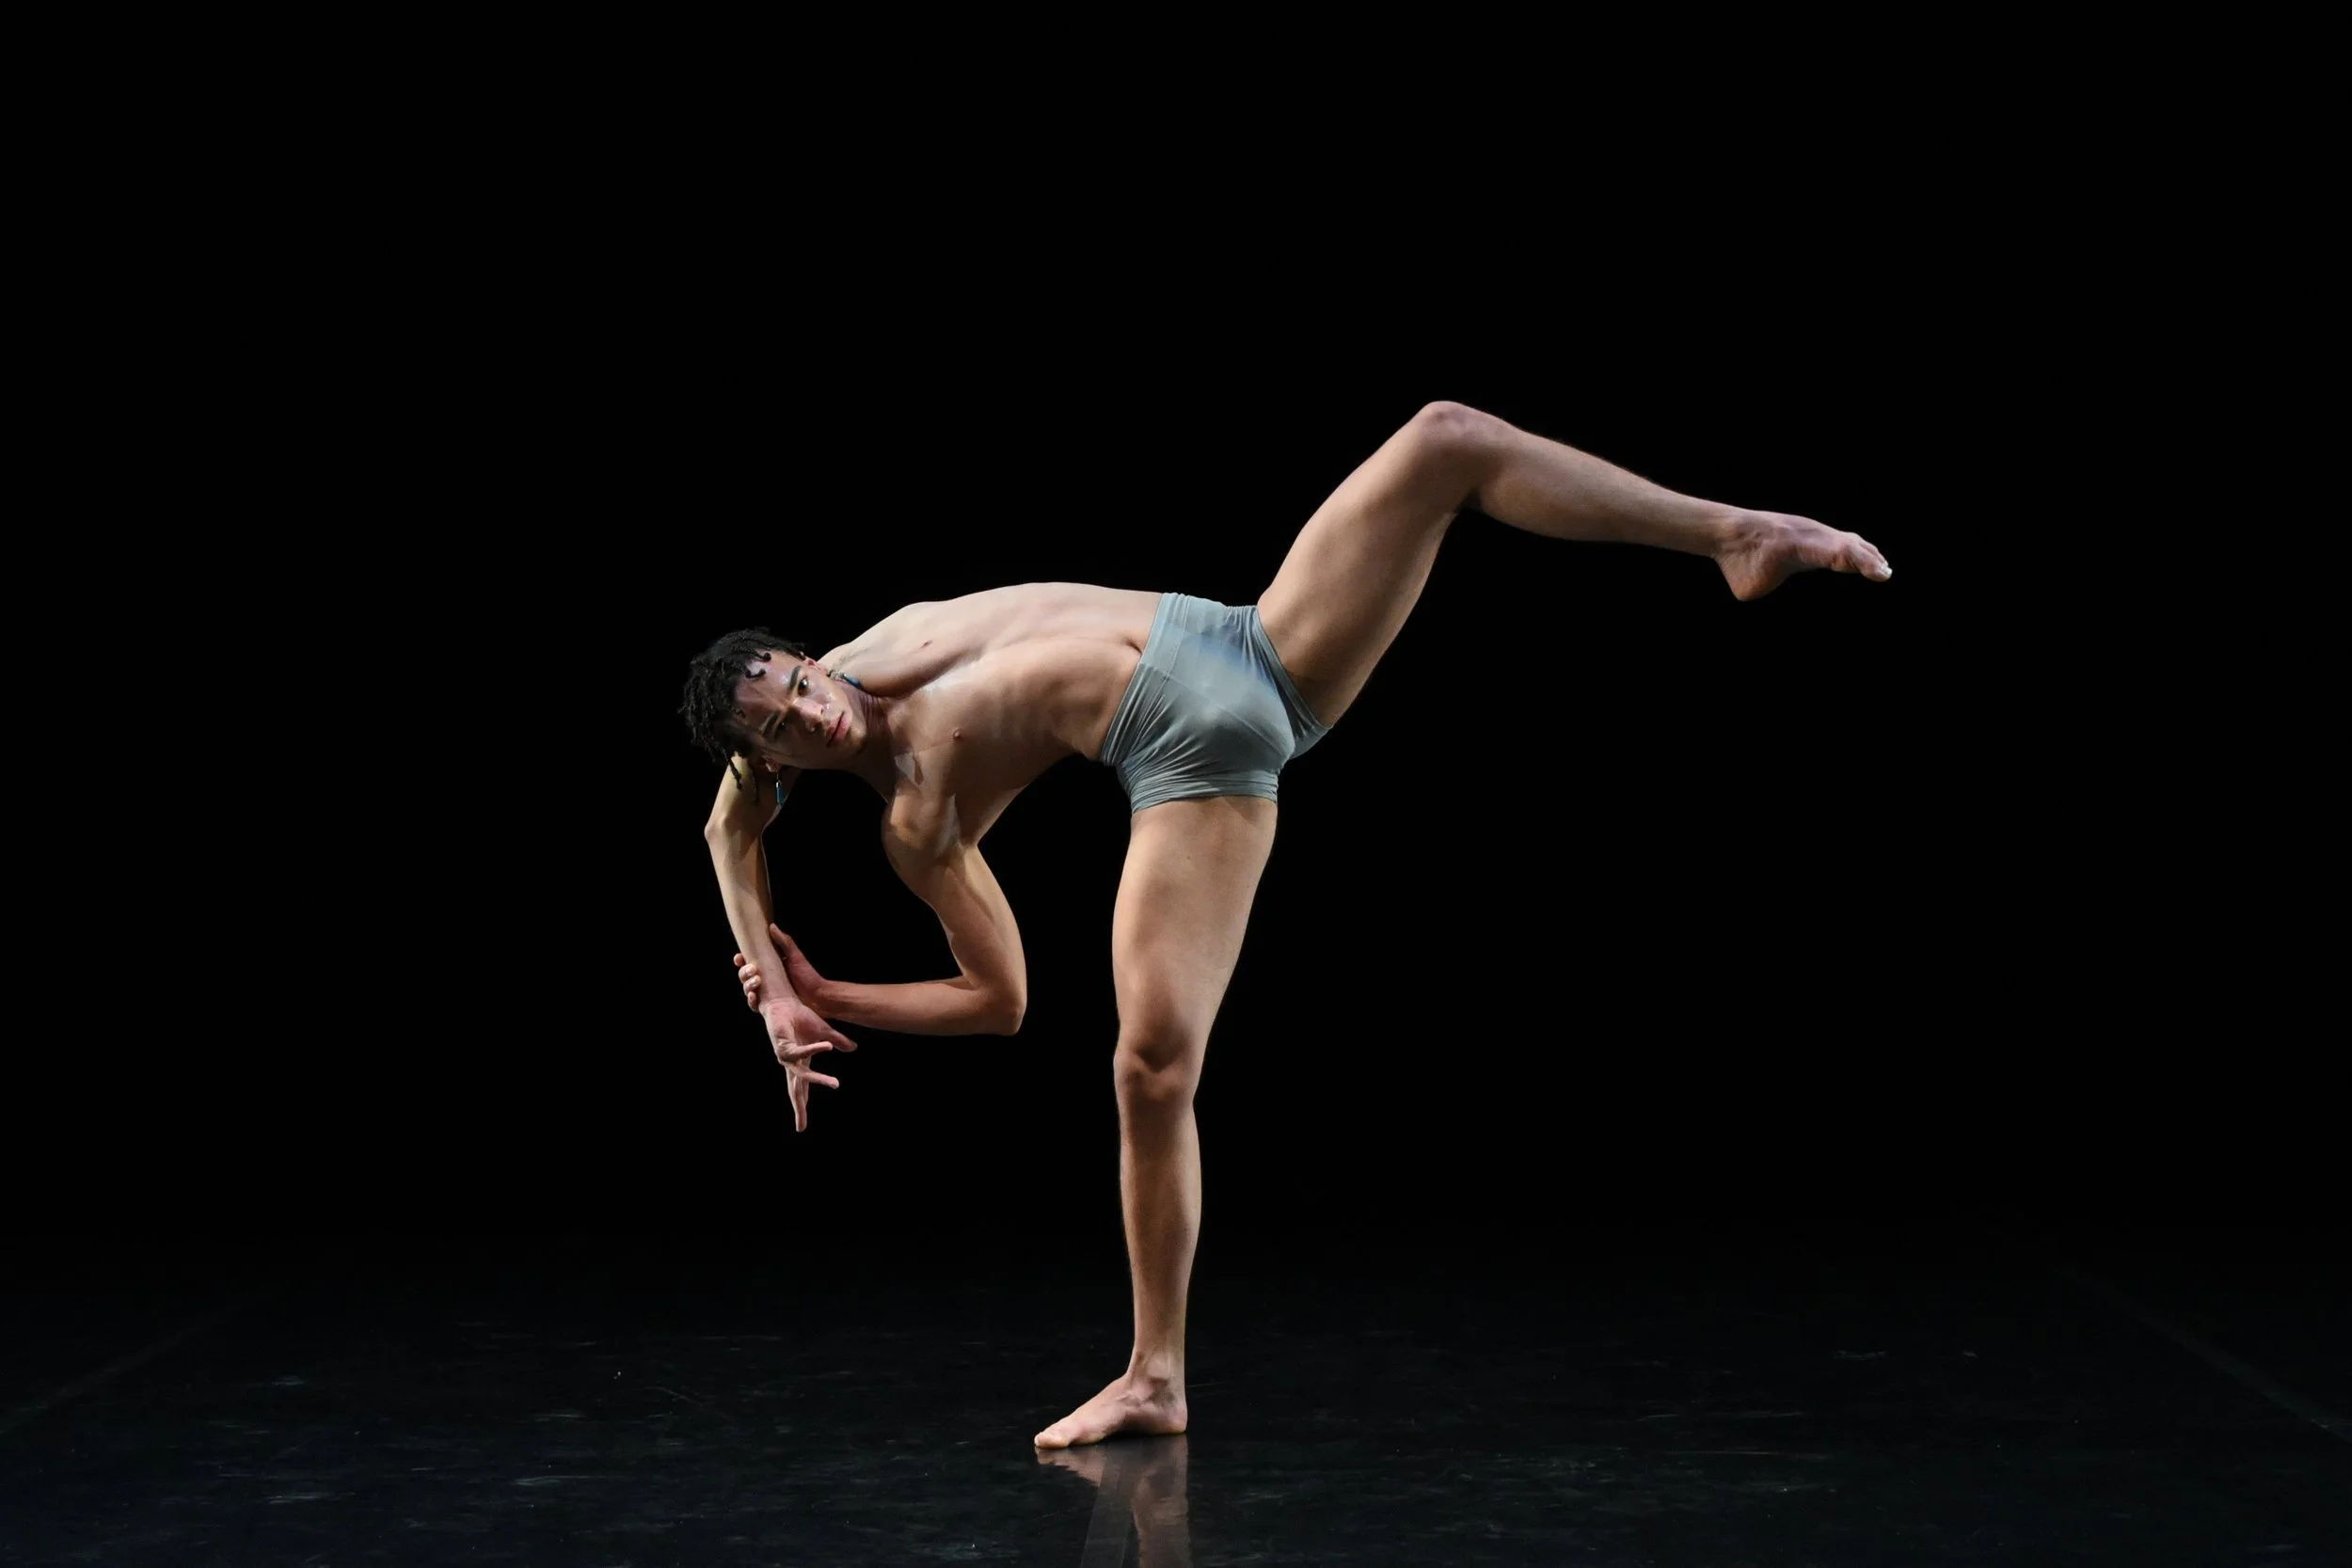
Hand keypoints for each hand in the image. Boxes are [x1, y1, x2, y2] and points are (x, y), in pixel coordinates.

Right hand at [733, 923, 831, 1012]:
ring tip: (757, 981)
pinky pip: (754, 1005)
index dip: (741, 960)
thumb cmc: (807, 975)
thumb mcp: (795, 956)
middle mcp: (764, 981)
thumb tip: (771, 926)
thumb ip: (784, 942)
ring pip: (747, 990)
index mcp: (768, 968)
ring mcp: (765, 994)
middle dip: (744, 972)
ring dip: (747, 985)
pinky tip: (754, 996)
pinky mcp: (769, 1006)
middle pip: (745, 976)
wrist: (818, 996)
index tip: (739, 956)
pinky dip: (751, 1001)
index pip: (748, 963)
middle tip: (752, 968)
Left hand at [760, 990, 858, 1132]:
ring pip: (802, 1075)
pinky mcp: (784, 1046)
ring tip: (836, 1084)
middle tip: (801, 1127)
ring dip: (819, 1079)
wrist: (785, 1002)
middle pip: (796, 1091)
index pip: (802, 1089)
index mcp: (800, 1063)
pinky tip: (828, 1047)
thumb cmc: (800, 1017)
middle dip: (800, 1108)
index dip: (802, 1105)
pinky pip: (801, 1051)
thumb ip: (838, 1040)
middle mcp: (791, 1063)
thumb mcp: (824, 1032)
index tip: (801, 1126)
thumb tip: (853, 1048)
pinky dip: (815, 1049)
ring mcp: (786, 1056)